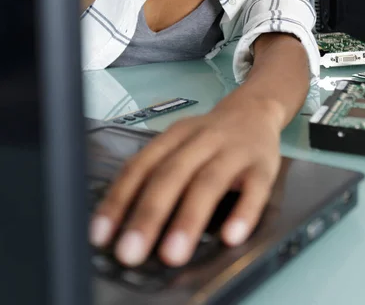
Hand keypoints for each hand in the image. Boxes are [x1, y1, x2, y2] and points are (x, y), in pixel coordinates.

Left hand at [89, 93, 281, 266]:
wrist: (254, 109)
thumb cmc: (209, 136)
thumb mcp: (178, 144)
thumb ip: (156, 173)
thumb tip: (123, 222)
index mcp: (174, 136)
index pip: (141, 166)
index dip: (119, 199)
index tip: (101, 235)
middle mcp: (201, 140)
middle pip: (172, 174)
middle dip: (149, 214)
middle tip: (131, 252)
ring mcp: (233, 151)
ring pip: (209, 182)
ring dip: (189, 219)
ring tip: (172, 254)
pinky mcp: (262, 166)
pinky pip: (254, 190)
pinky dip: (243, 213)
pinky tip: (231, 236)